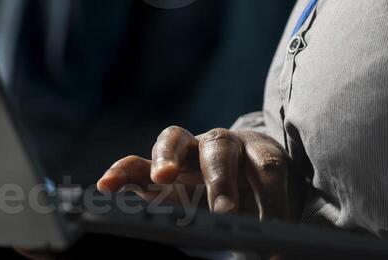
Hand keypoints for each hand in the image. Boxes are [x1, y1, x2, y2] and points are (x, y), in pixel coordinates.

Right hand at [97, 125, 292, 220]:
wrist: (248, 167)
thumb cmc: (264, 188)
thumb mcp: (278, 202)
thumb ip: (277, 220)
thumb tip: (279, 251)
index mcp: (257, 150)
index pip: (268, 168)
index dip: (274, 199)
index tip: (276, 235)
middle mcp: (221, 143)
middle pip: (220, 150)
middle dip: (222, 181)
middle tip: (224, 212)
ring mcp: (187, 151)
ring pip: (174, 139)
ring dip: (168, 157)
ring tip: (162, 175)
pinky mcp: (160, 167)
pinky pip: (137, 164)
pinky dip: (122, 172)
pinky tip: (107, 186)